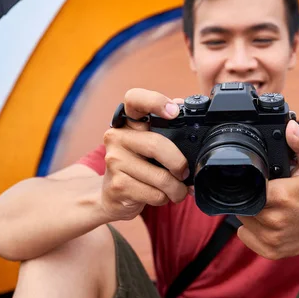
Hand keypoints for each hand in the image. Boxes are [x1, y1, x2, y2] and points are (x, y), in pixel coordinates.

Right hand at [100, 88, 189, 220]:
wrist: (113, 197)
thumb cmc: (138, 165)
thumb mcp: (150, 143)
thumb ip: (166, 126)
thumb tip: (181, 104)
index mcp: (128, 122)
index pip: (134, 99)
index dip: (155, 101)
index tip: (174, 112)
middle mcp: (117, 137)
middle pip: (157, 145)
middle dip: (179, 163)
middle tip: (185, 172)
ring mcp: (114, 162)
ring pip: (160, 177)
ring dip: (177, 188)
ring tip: (178, 190)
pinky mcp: (117, 186)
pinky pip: (154, 194)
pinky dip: (165, 198)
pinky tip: (161, 196)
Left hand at [237, 120, 298, 259]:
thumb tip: (290, 127)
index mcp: (280, 197)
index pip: (248, 188)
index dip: (251, 183)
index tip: (261, 180)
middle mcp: (274, 221)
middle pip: (243, 204)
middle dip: (250, 196)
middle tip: (265, 191)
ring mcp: (272, 239)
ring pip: (243, 221)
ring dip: (249, 212)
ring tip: (266, 204)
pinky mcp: (271, 251)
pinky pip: (246, 237)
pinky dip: (250, 229)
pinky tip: (265, 219)